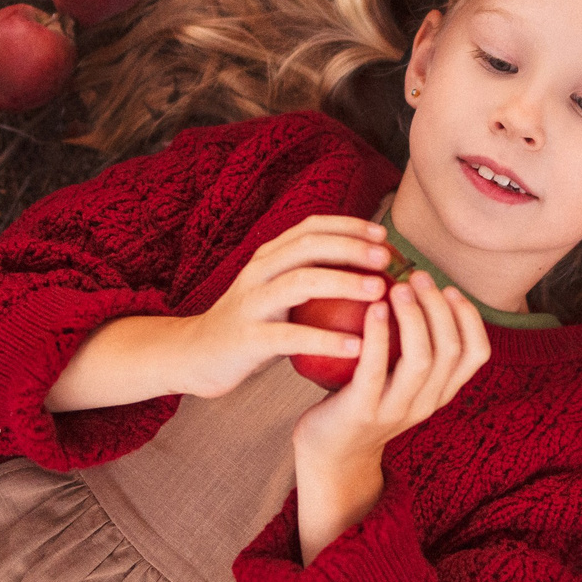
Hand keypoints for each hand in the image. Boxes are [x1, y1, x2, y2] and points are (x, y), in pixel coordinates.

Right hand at [174, 213, 399, 399]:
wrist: (195, 356)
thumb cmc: (252, 326)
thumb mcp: (277, 294)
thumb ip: (311, 279)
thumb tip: (369, 271)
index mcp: (268, 257)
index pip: (311, 228)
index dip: (349, 226)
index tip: (384, 234)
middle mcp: (258, 272)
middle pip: (308, 247)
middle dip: (351, 247)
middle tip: (387, 258)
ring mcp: (251, 303)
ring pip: (301, 282)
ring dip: (344, 282)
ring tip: (379, 290)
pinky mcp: (248, 339)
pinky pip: (291, 337)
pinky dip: (326, 340)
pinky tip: (357, 347)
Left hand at [291, 268, 491, 473]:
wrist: (330, 455)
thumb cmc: (360, 401)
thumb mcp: (396, 378)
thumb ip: (410, 344)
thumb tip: (412, 283)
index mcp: (440, 393)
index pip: (476, 354)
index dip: (470, 317)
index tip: (450, 288)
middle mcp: (426, 403)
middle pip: (450, 349)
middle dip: (439, 307)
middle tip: (418, 276)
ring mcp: (396, 411)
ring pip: (422, 360)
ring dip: (414, 317)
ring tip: (398, 287)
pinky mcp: (362, 412)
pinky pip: (375, 370)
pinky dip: (378, 335)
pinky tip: (373, 308)